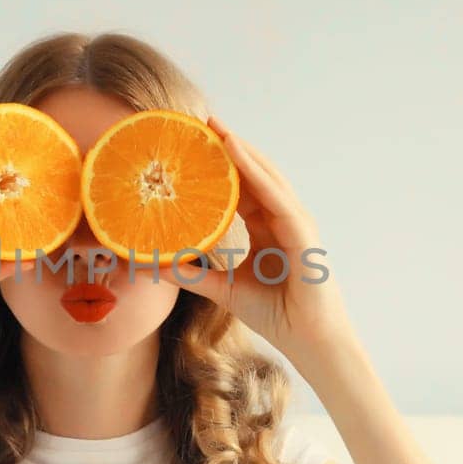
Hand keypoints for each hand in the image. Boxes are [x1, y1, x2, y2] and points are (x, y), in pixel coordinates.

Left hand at [160, 117, 354, 364]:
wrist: (308, 341)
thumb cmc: (275, 314)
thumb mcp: (222, 288)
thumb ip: (192, 274)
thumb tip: (154, 264)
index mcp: (265, 228)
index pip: (241, 187)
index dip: (219, 165)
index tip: (192, 144)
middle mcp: (281, 219)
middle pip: (255, 174)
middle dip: (229, 147)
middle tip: (201, 121)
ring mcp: (295, 222)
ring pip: (266, 177)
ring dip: (242, 151)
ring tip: (216, 127)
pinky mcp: (302, 232)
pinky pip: (276, 196)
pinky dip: (256, 173)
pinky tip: (236, 153)